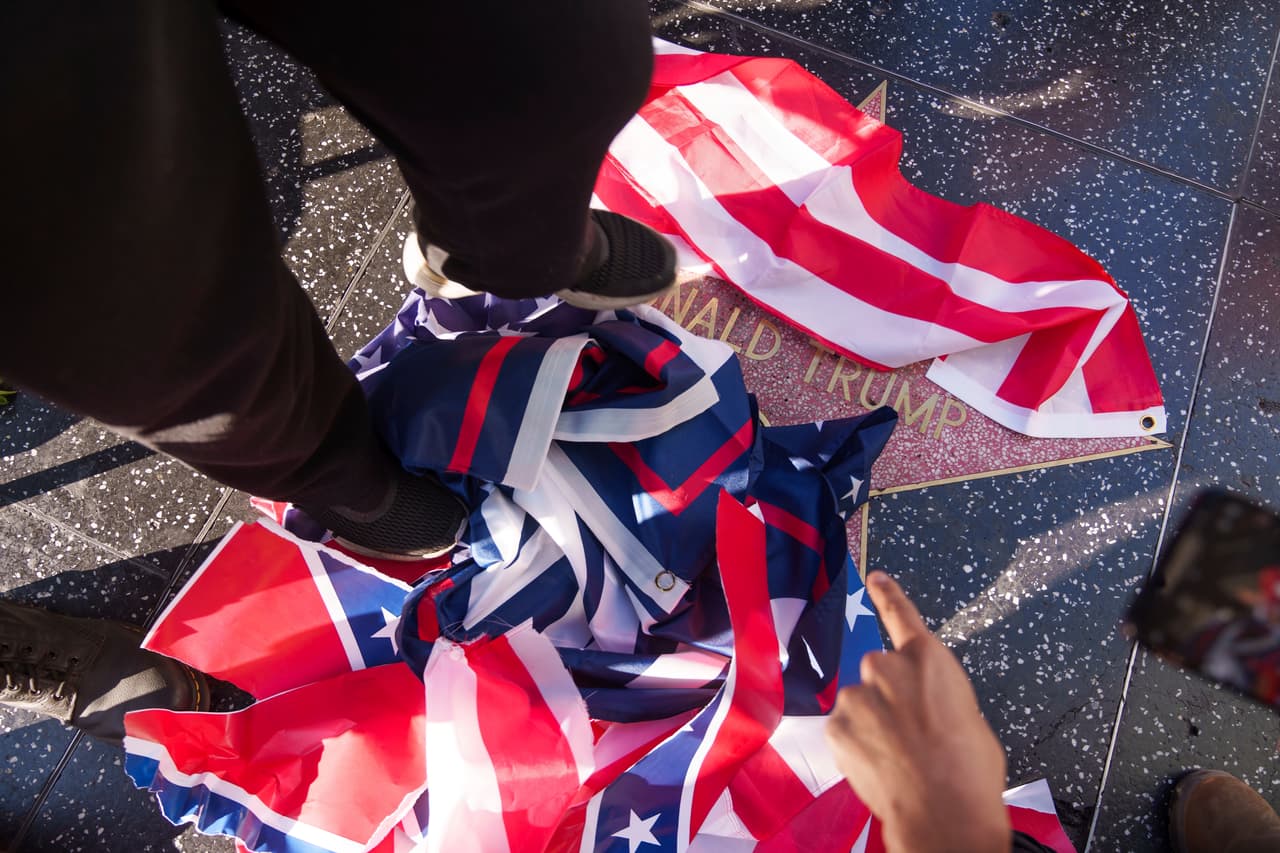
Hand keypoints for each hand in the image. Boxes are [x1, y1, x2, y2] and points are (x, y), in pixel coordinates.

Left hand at [824, 571, 1010, 852]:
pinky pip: (847, 732)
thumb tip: (927, 708)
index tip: (874, 577)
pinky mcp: (837, 726)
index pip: (901, 615)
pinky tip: (880, 767)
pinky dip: (859, 747)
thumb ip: (938, 697)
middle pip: (881, 674)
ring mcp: (857, 696)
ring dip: (874, 724)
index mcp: (927, 659)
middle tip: (913, 734)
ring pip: (862, 706)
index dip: (888, 594)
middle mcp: (885, 667)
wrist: (943, 811)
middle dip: (891, 698)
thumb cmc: (969, 769)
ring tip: (900, 757)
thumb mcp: (969, 717)